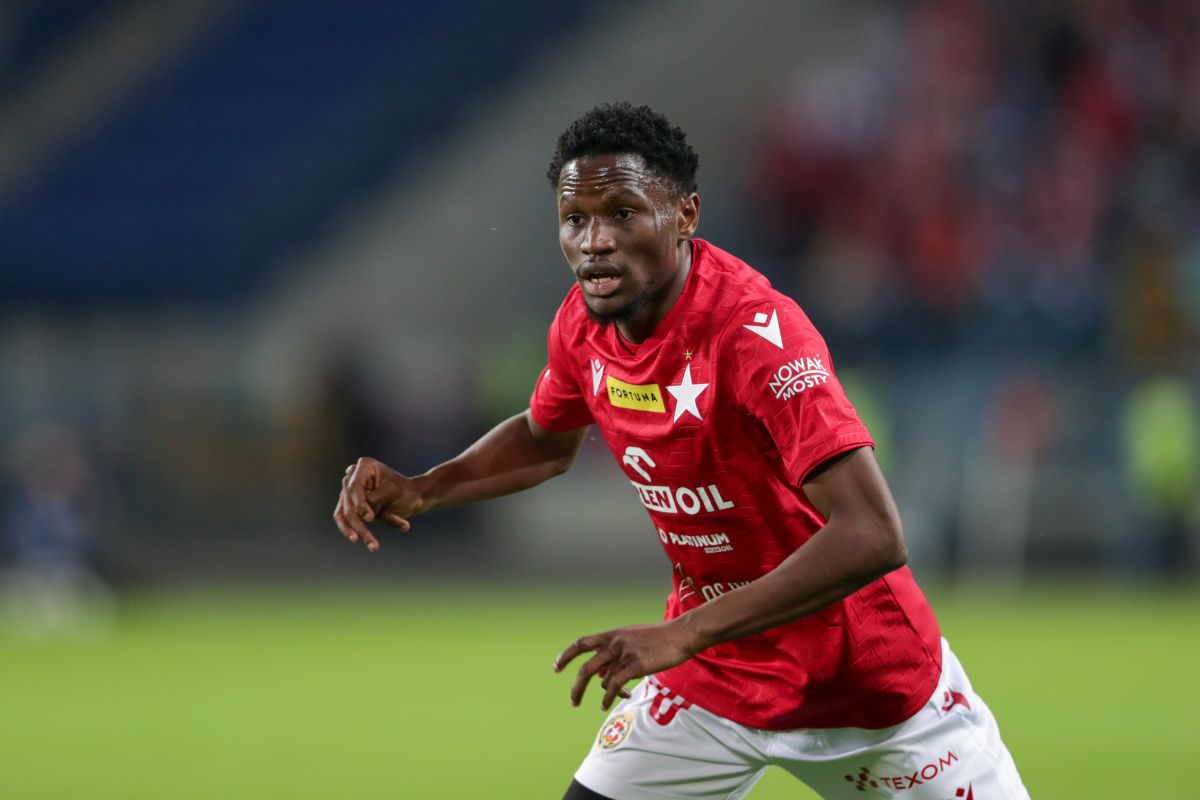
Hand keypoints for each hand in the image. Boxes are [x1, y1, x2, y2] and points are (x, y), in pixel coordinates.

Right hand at [332, 457, 421, 551]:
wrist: (414, 497)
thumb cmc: (406, 490)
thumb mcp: (394, 491)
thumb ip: (376, 498)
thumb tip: (361, 513)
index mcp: (365, 466)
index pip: (354, 486)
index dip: (359, 503)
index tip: (370, 518)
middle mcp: (353, 477)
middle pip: (349, 504)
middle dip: (359, 524)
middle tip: (371, 540)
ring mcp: (350, 493)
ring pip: (345, 516)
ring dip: (358, 532)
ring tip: (373, 546)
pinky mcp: (351, 507)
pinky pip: (348, 523)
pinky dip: (359, 533)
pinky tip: (373, 545)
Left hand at [553, 621, 696, 710]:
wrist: (679, 635)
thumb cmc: (658, 639)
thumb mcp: (631, 639)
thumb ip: (615, 654)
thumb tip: (602, 676)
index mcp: (611, 635)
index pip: (581, 644)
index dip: (566, 656)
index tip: (556, 668)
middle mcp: (613, 643)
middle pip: (585, 667)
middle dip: (576, 686)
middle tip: (573, 701)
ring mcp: (624, 654)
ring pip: (600, 678)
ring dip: (596, 694)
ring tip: (596, 705)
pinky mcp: (635, 665)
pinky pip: (615, 685)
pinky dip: (608, 697)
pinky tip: (606, 704)